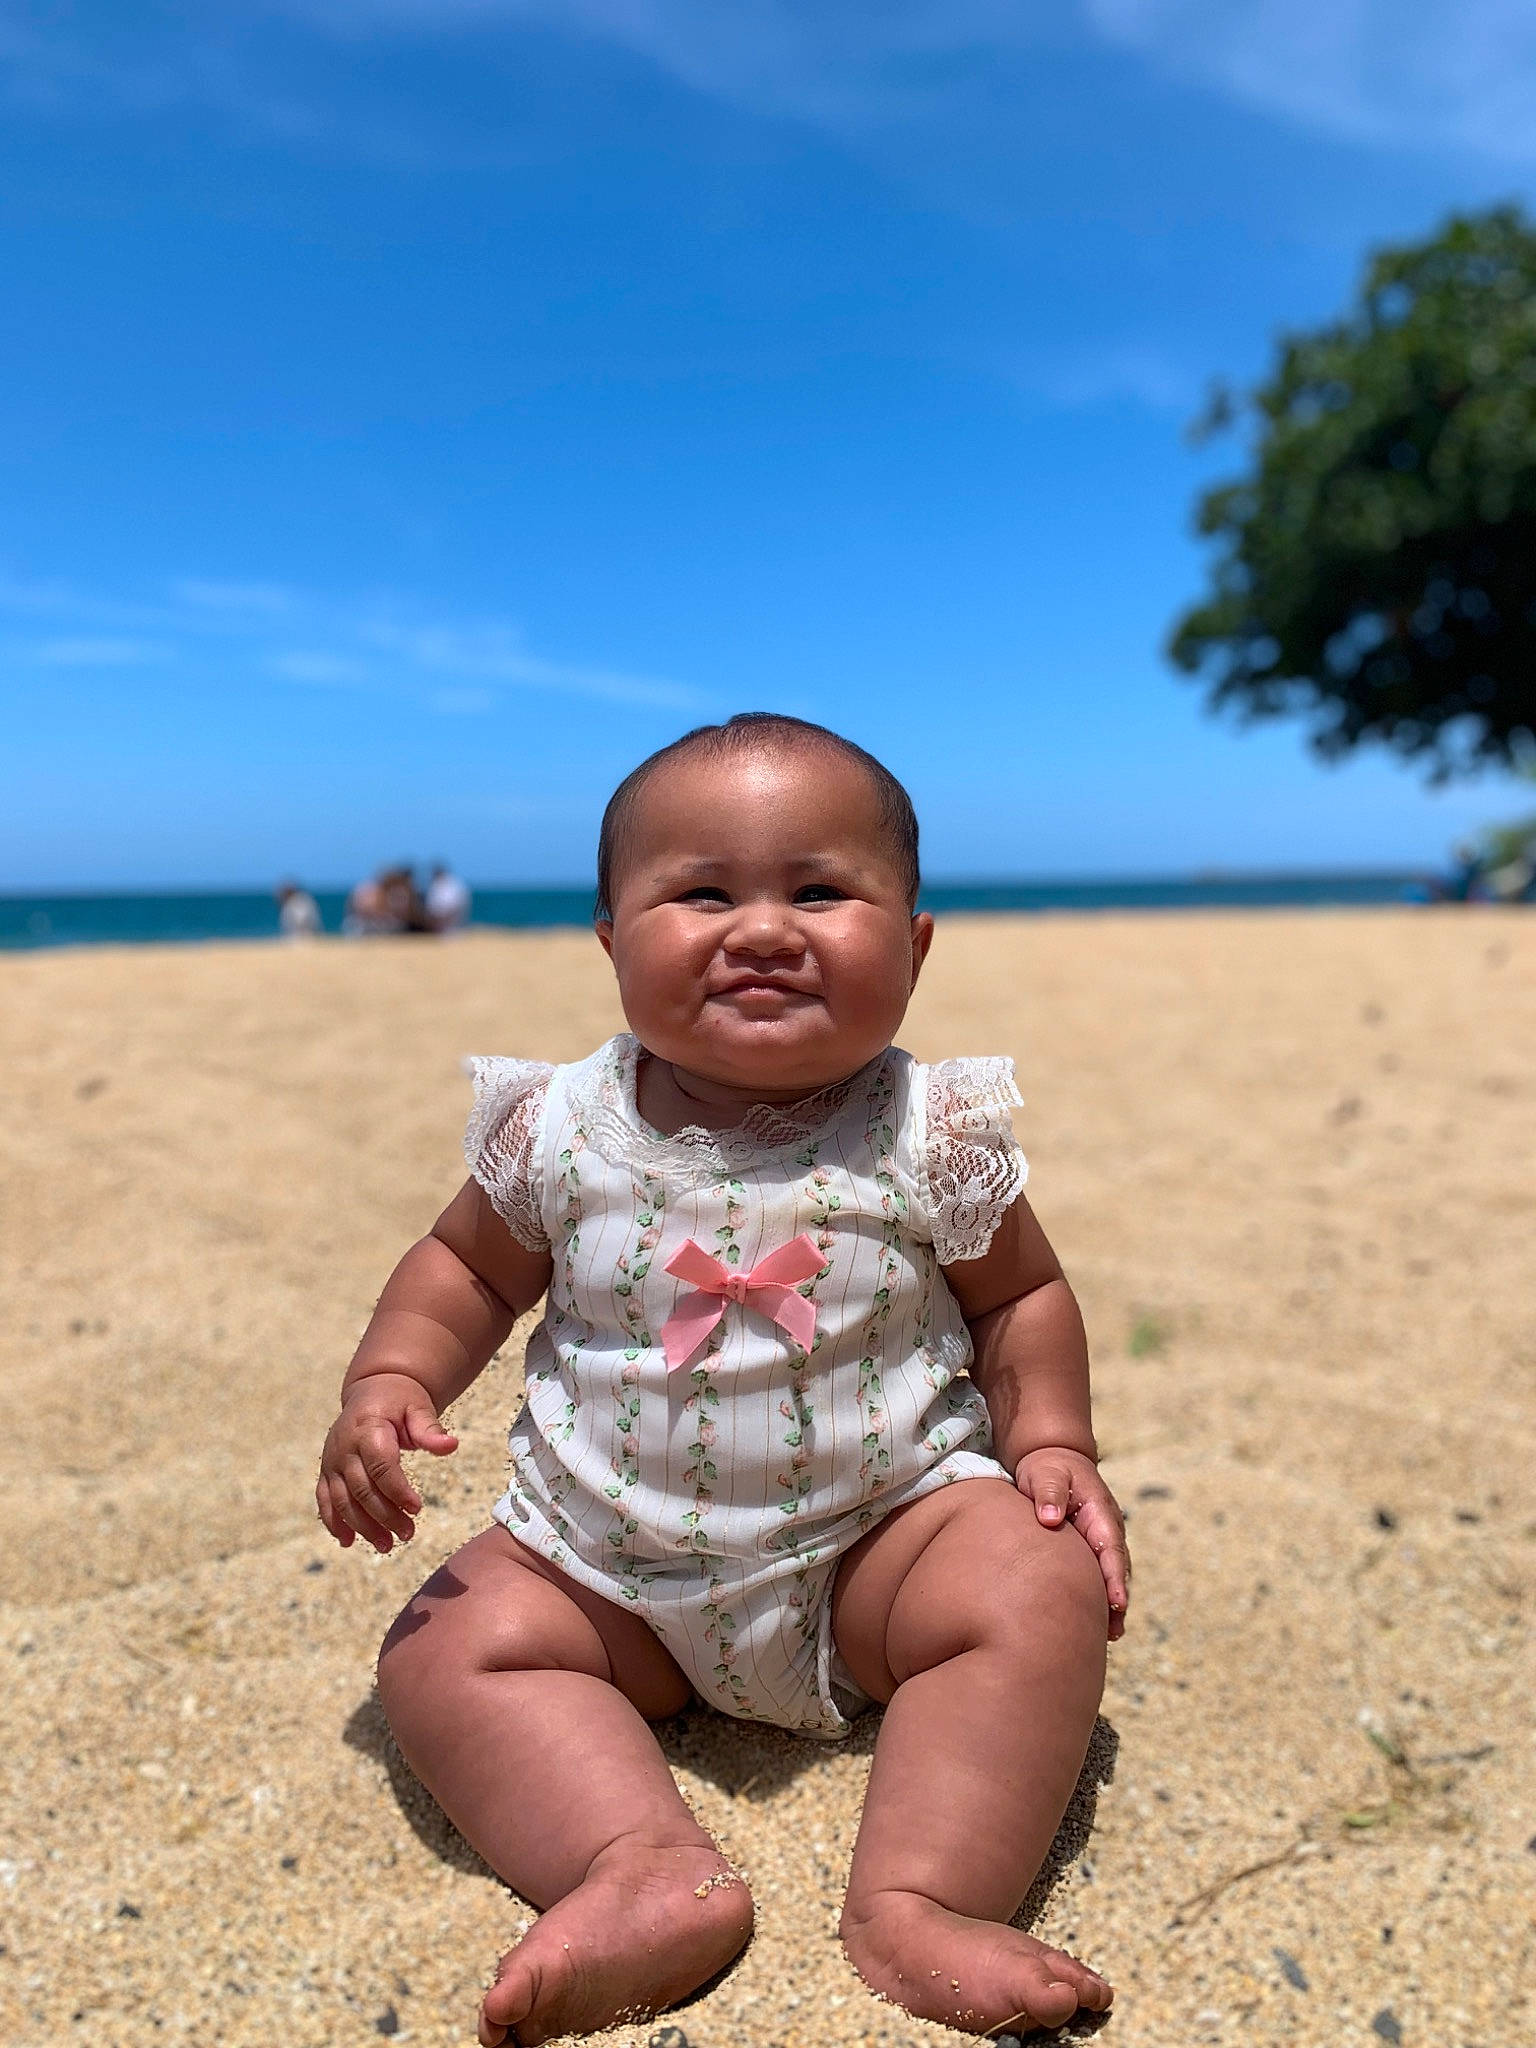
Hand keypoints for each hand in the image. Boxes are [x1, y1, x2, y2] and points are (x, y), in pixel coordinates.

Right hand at [316, 1372, 458, 1553]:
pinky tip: (348, 1541)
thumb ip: (430, 1429)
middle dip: (384, 1516)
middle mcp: (344, 1446)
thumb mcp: (418, 1408)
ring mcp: (332, 1460)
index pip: (381, 1466)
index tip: (417, 1508)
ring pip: (342, 1499)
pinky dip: (334, 1521)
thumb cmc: (400, 1401)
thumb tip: (451, 1445)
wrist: (373, 1391)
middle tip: (408, 1534)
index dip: (398, 1491)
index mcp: (367, 1428)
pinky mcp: (327, 1470)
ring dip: (362, 1526)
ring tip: (386, 1545)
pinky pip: (325, 1499)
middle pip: (362, 1488)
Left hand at [1014, 1446, 1130, 1640]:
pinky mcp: (1091, 1550)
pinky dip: (1099, 1597)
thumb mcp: (1046, 1474)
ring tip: (1109, 1635)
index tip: (1117, 1602)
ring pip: (1110, 1576)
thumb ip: (1049, 1493)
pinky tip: (1094, 1623)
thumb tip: (1050, 1518)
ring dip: (1111, 1604)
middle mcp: (1108, 1530)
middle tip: (1114, 1631)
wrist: (1053, 1461)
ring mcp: (1101, 1541)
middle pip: (1117, 1570)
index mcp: (1100, 1513)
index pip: (1111, 1550)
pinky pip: (1098, 1576)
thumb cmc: (1049, 1468)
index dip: (1114, 1578)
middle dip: (1118, 1600)